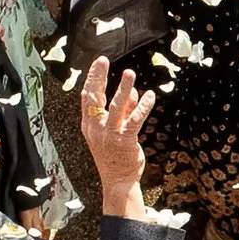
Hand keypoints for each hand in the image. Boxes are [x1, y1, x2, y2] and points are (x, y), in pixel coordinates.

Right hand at [78, 57, 155, 211]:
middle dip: (99, 77)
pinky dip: (143, 106)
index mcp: (89, 125)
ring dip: (124, 88)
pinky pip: (134, 119)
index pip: (87, 97)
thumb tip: (134, 92)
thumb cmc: (115, 155)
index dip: (92, 78)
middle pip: (95, 98)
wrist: (117, 179)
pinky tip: (150, 96)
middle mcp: (96, 128)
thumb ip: (124, 111)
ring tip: (129, 73)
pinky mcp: (124, 140)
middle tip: (103, 60)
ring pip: (116, 106)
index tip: (98, 63)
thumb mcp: (114, 130)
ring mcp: (109, 134)